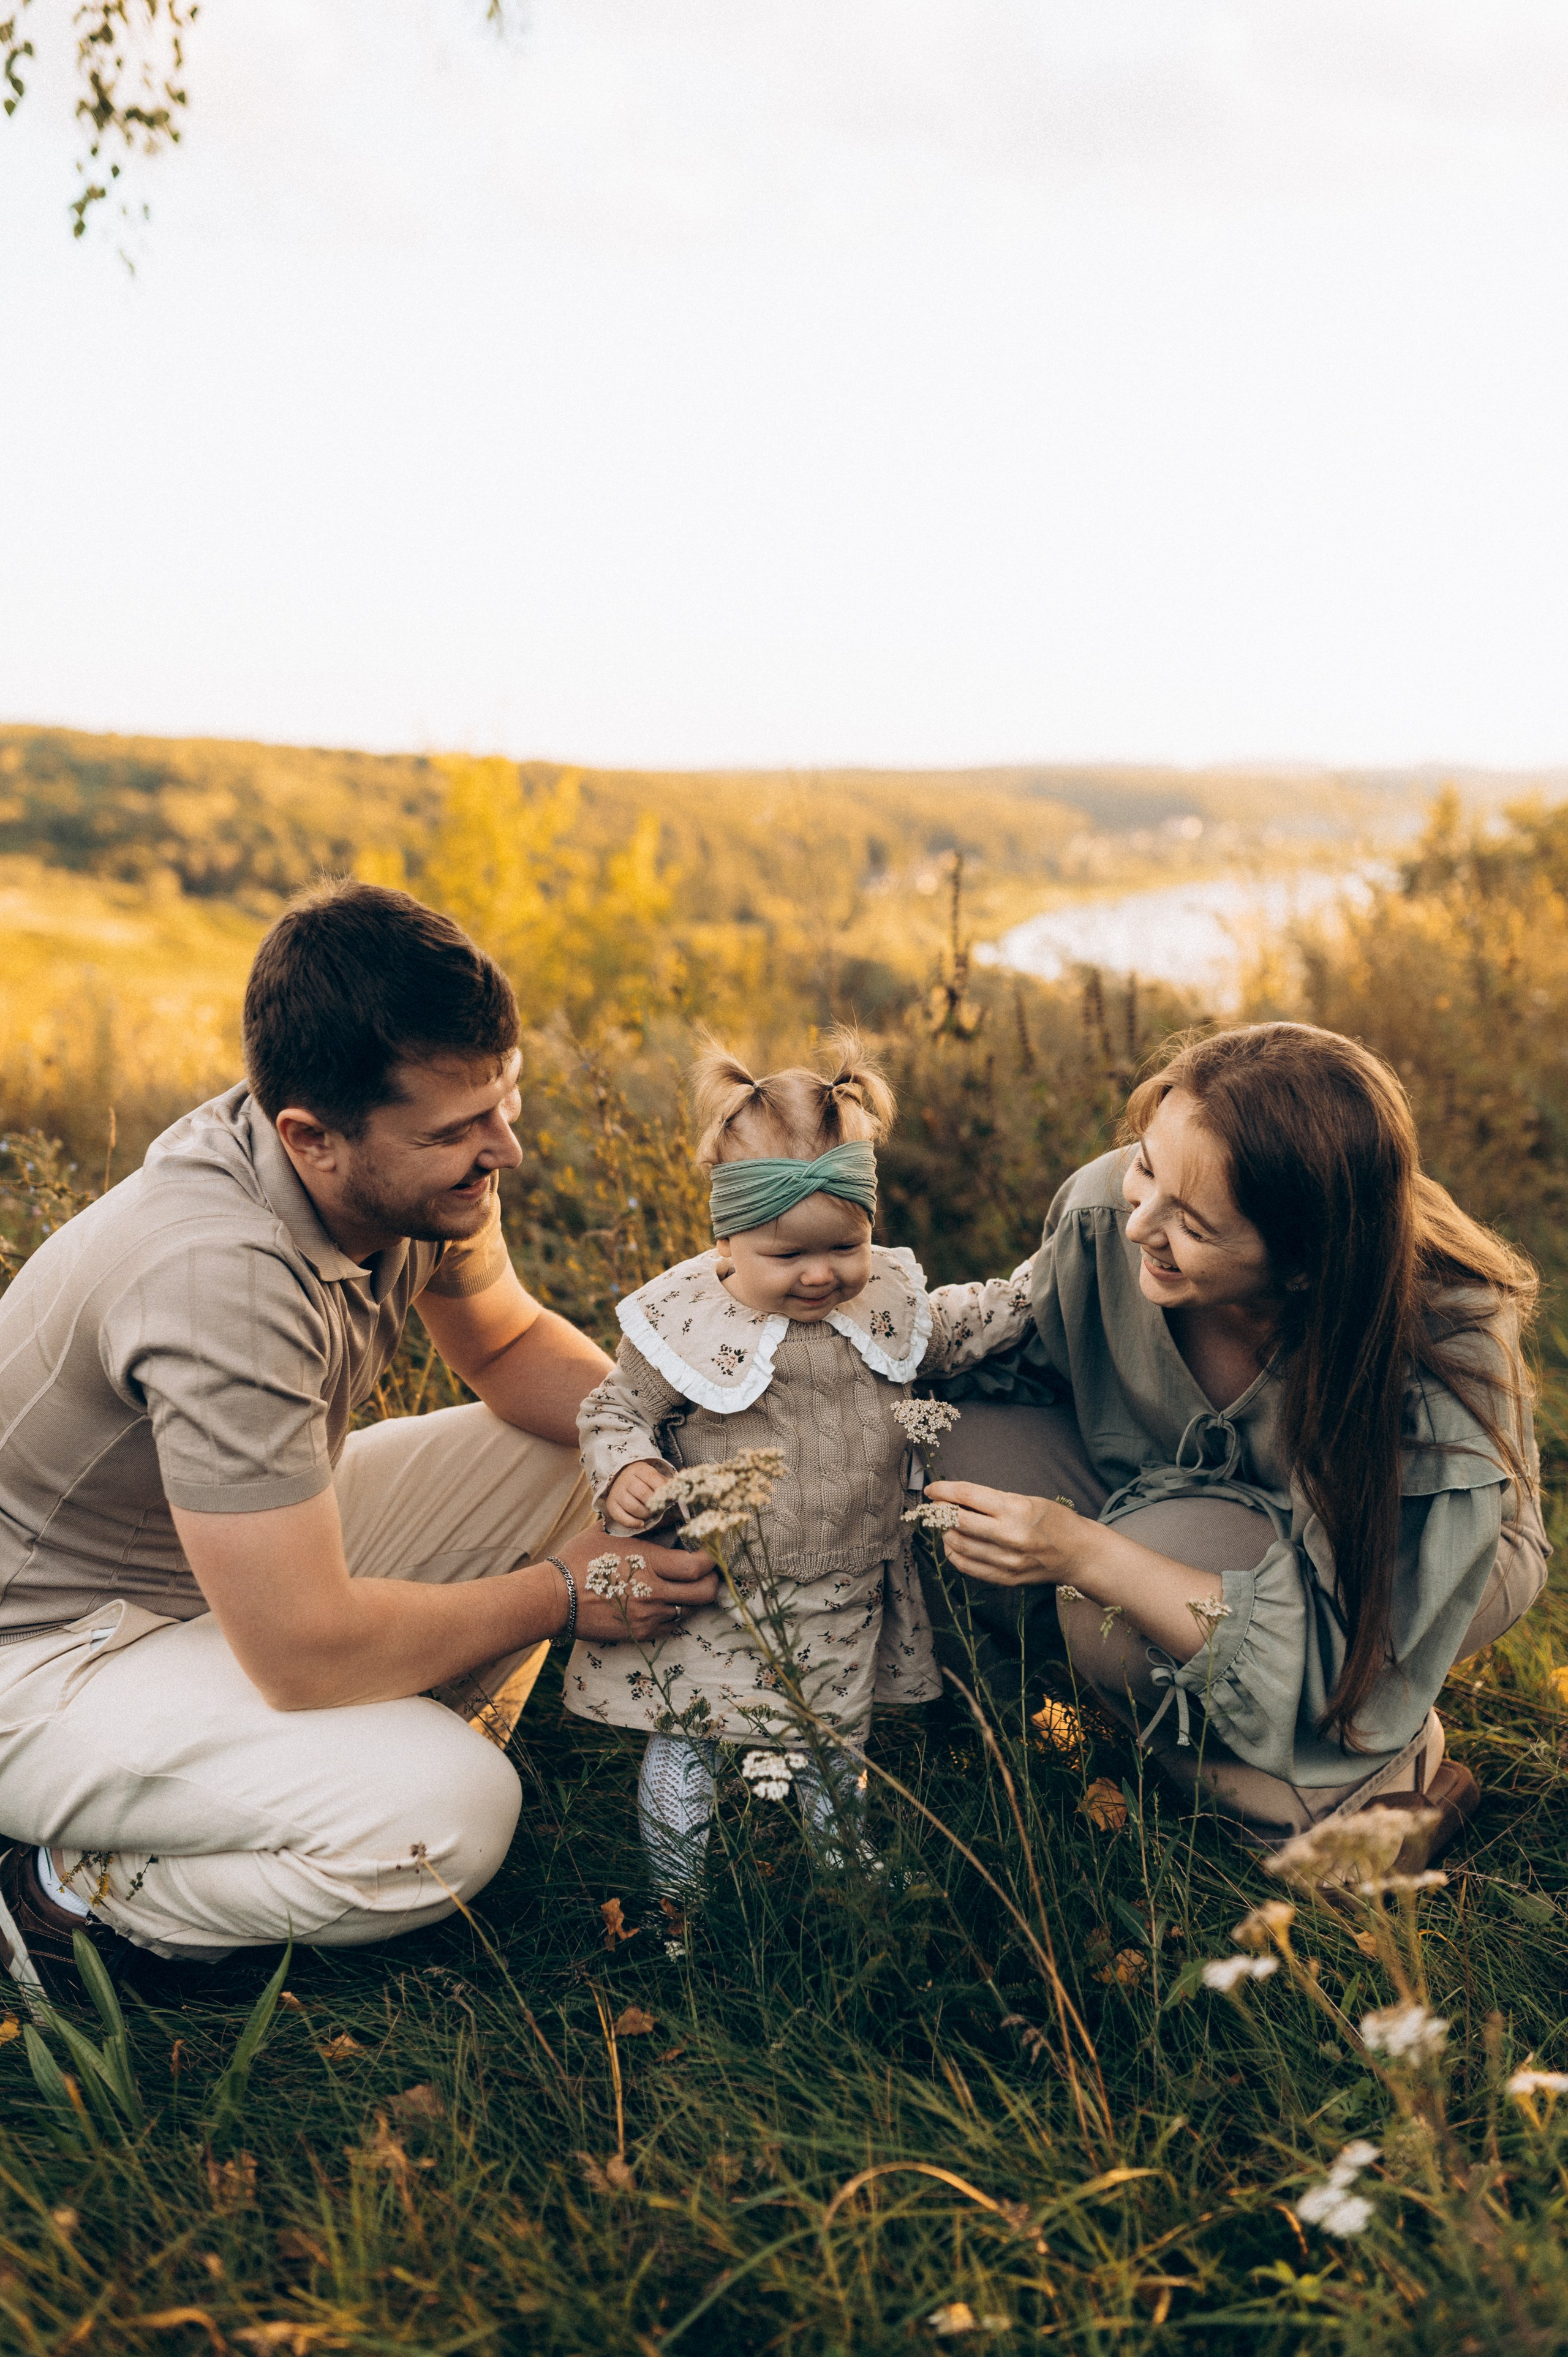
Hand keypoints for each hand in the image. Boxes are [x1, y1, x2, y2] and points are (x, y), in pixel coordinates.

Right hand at [552, 1527, 717, 1645]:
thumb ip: (642, 1524)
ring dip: (690, 1599)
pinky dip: (672, 1615)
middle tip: (707, 1574)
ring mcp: (647, 1616)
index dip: (710, 1560)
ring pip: (688, 1610)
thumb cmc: (580, 1558)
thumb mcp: (610, 1531)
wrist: (555, 1597)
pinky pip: (669, 1626)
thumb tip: (669, 1511)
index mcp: (649, 1563)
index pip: (696, 1566)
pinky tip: (662, 1603)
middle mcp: (653, 1592)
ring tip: (683, 1587)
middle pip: (703, 1593)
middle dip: (711, 1582)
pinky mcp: (638, 1632)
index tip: (709, 1553)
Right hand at [604, 1459, 673, 1530]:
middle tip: (659, 1507)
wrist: (621, 1478)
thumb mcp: (655, 1477)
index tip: (670, 1497)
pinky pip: (621, 1517)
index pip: (652, 1478)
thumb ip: (667, 1483)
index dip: (662, 1488)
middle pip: (643, 1493)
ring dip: (646, 1514)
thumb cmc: (644, 1481)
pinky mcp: (611, 1504)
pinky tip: (641, 1523)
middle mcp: (626, 1479)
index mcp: (639, 1469)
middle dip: (655, 1504)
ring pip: (633, 1507)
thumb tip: (679, 1489)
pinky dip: (633, 1523)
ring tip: (651, 1514)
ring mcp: (617, 1492)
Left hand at [923, 1479, 1091, 1588]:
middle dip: (940, 1512)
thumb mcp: (1027, 1500)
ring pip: (959, 1545)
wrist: (1079, 1554)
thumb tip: (955, 1499)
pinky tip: (954, 1544)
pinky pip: (967, 1567)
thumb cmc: (1055, 1521)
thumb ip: (993, 1501)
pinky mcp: (1006, 1578)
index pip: (968, 1496)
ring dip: (946, 1532)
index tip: (932, 1489)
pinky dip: (954, 1554)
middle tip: (935, 1507)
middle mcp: (1010, 1536)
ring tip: (947, 1525)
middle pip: (959, 1521)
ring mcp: (1007, 1561)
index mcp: (1016, 1509)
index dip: (944, 1490)